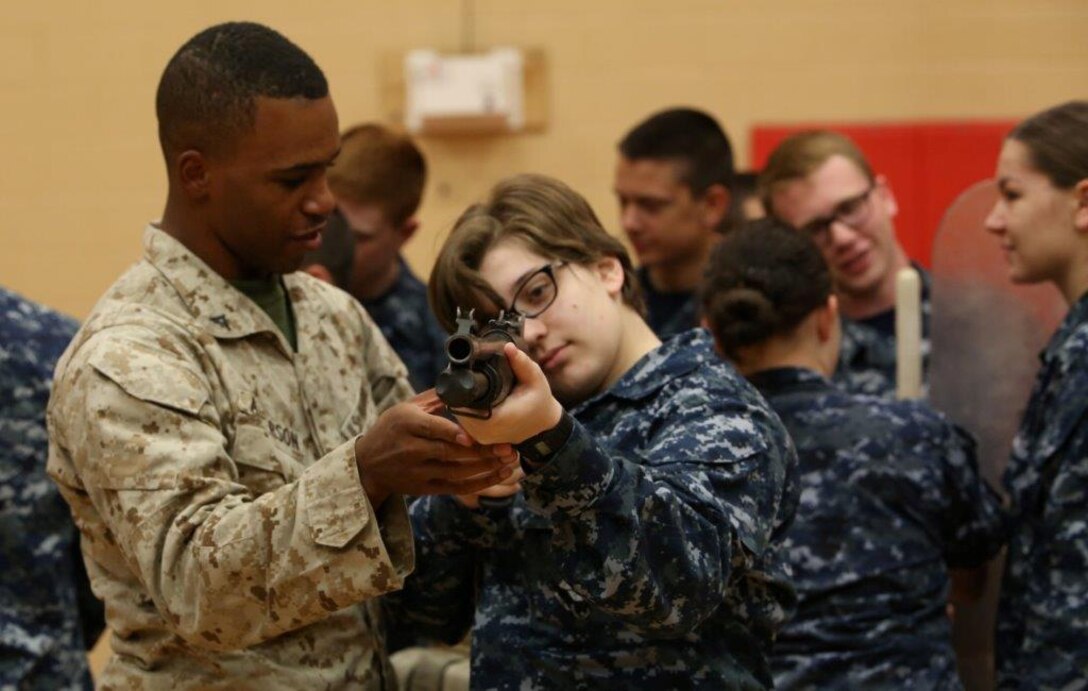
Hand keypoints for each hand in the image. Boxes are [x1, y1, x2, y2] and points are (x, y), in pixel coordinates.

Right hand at [354, 400, 517, 506]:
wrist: (368, 464)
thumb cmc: (390, 429)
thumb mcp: (405, 408)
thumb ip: (433, 397)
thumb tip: (460, 381)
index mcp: (407, 423)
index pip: (432, 429)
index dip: (453, 434)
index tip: (472, 436)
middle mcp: (411, 449)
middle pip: (449, 453)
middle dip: (481, 452)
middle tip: (508, 447)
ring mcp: (418, 471)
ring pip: (457, 472)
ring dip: (486, 468)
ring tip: (510, 460)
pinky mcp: (425, 487)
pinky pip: (457, 488)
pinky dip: (480, 483)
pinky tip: (499, 475)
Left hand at [454, 343, 562, 444]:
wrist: (544, 423)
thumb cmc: (539, 400)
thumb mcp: (535, 379)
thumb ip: (522, 363)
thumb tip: (508, 347)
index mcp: (497, 419)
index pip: (464, 403)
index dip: (461, 386)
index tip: (464, 371)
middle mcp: (486, 433)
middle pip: (458, 408)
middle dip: (459, 391)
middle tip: (464, 373)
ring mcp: (482, 438)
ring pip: (459, 416)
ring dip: (461, 400)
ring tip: (468, 383)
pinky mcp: (481, 438)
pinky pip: (465, 421)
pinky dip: (466, 409)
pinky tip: (472, 397)